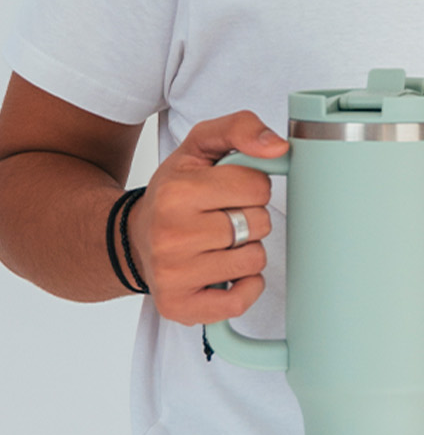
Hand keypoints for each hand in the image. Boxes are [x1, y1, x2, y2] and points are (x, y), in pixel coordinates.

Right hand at [128, 112, 287, 324]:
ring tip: (219, 244)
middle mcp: (171, 234)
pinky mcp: (179, 305)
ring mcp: (173, 273)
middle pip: (260, 225)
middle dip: (251, 219)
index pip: (257, 187)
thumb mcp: (199, 147)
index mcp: (178, 191)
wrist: (134, 238)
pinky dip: (243, 287)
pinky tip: (224, 273)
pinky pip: (240, 301)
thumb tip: (278, 147)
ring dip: (247, 252)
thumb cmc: (175, 193)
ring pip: (254, 261)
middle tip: (222, 218)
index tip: (231, 191)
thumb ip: (240, 129)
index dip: (253, 187)